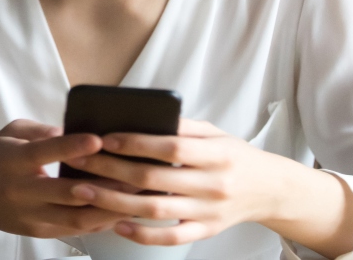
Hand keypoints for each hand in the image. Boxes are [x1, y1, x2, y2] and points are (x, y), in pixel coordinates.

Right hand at [0, 120, 129, 252]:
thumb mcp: (10, 133)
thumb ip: (40, 130)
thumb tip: (73, 130)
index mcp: (11, 161)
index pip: (42, 153)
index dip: (70, 147)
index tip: (98, 139)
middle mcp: (19, 191)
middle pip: (65, 192)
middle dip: (103, 184)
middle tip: (133, 173)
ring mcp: (29, 215)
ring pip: (75, 217)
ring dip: (108, 208)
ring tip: (135, 196)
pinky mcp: (38, 232)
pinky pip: (74, 229)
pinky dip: (99, 221)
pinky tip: (119, 211)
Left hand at [61, 119, 352, 256]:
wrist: (271, 189)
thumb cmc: (235, 156)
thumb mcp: (215, 133)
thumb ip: (181, 125)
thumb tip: (138, 116)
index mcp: (216, 154)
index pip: (170, 147)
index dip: (135, 143)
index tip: (105, 138)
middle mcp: (213, 184)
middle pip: (154, 179)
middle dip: (111, 169)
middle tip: (80, 162)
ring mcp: (209, 211)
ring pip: (155, 210)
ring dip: (114, 201)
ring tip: (85, 191)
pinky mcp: (206, 231)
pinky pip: (170, 237)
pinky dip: (142, 234)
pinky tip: (116, 224)